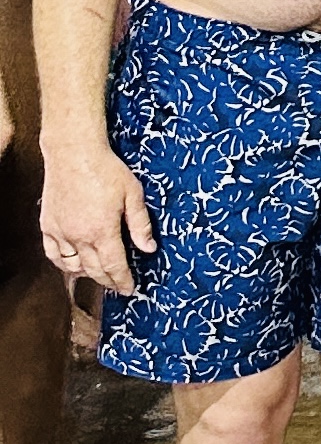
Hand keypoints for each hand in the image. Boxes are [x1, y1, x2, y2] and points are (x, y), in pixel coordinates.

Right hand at [41, 141, 151, 297]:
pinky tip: (72, 264)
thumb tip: (149, 248)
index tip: (129, 289)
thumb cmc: (106, 170)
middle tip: (117, 286)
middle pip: (94, 270)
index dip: (122, 281)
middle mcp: (78, 236)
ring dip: (86, 274)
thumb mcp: (133, 195)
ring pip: (72, 266)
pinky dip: (63, 263)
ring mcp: (60, 232)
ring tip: (99, 275)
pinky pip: (53, 253)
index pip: (114, 266)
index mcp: (102, 231)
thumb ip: (140, 225)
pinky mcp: (48, 225)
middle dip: (108, 281)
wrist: (74, 153)